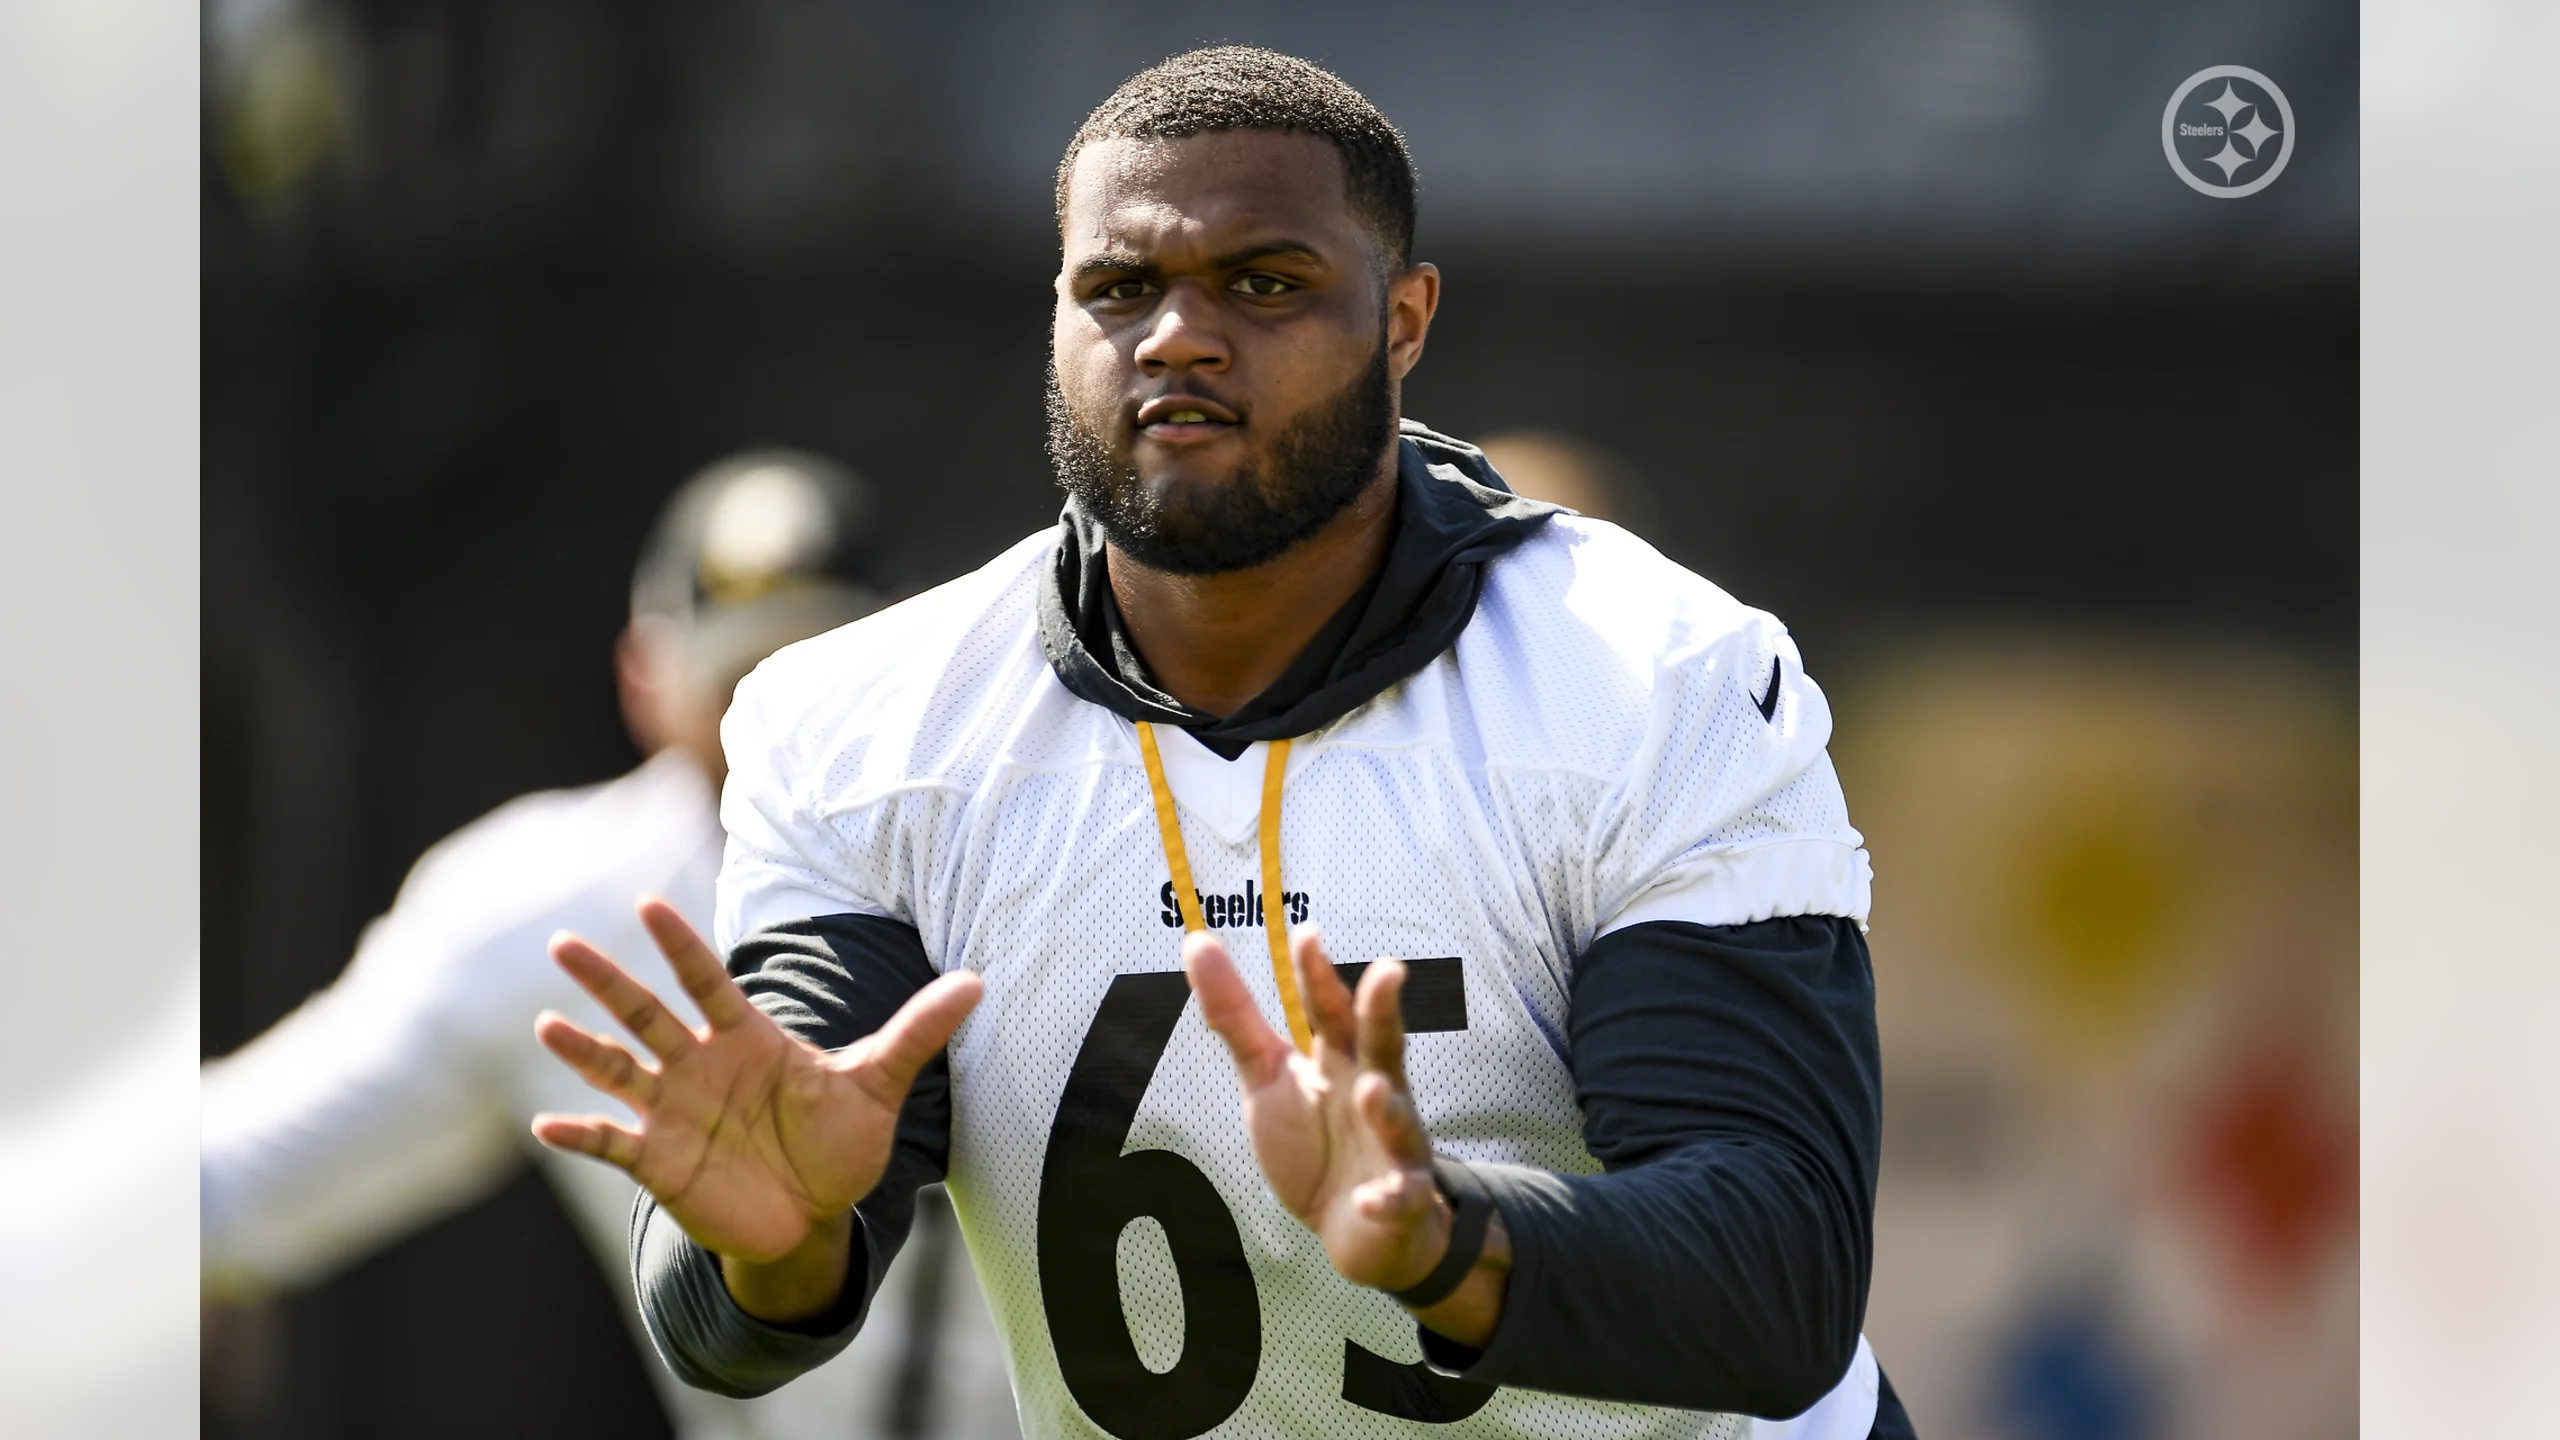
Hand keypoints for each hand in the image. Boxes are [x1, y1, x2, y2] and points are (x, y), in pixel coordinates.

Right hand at [530, 897, 979, 1313]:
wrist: (813, 1217)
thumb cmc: (839, 1144)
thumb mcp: (879, 1085)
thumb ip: (917, 1032)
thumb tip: (977, 982)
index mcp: (747, 1039)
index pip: (708, 983)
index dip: (680, 947)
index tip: (648, 903)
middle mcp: (700, 1067)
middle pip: (647, 1015)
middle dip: (608, 982)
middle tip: (562, 943)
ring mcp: (674, 1112)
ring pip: (619, 1071)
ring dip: (583, 1050)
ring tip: (547, 1023)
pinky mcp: (659, 1162)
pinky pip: (611, 1143)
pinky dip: (580, 1134)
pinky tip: (548, 1122)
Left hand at [1184, 928, 1470, 1296]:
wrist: (1350, 1229)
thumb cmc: (1312, 1141)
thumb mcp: (1266, 1076)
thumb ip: (1235, 1016)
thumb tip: (1196, 941)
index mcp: (1340, 1059)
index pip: (1330, 1010)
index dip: (1319, 977)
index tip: (1308, 935)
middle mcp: (1375, 1090)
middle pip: (1381, 1046)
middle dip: (1383, 1012)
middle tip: (1388, 970)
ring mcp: (1394, 1145)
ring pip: (1398, 1120)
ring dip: (1388, 1107)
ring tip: (1370, 1090)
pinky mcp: (1403, 1198)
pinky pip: (1400, 1198)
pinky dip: (1387, 1199)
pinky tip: (1369, 1199)